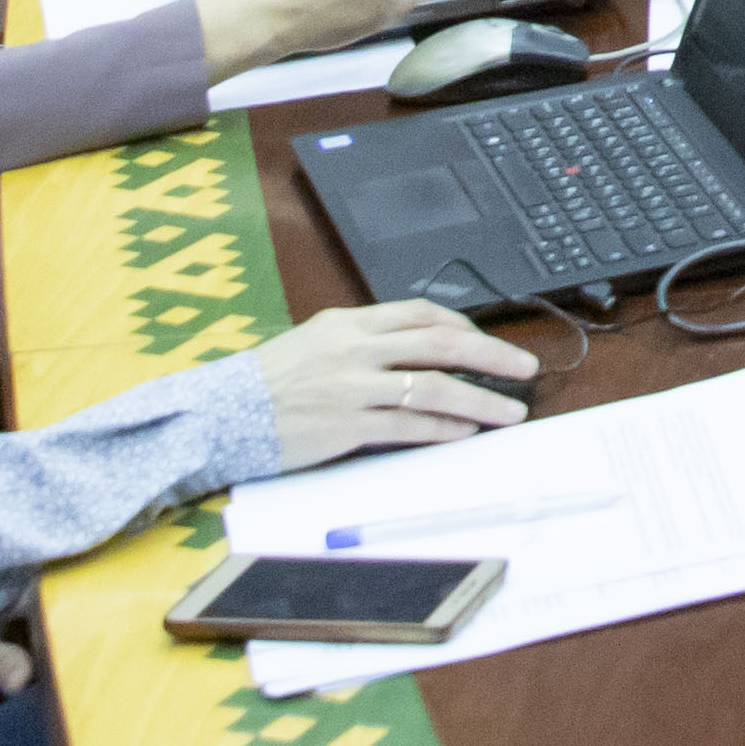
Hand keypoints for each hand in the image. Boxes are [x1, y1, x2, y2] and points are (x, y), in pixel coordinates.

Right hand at [260, 302, 538, 468]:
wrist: (219, 415)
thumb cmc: (266, 382)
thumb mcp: (314, 343)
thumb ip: (362, 343)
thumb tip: (414, 351)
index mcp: (349, 323)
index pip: (421, 313)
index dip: (463, 326)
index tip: (486, 341)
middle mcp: (356, 349)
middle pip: (441, 344)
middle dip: (492, 356)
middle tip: (526, 369)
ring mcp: (353, 387)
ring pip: (434, 386)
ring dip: (480, 400)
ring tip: (509, 412)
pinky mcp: (346, 426)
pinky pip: (409, 425)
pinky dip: (444, 428)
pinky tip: (465, 432)